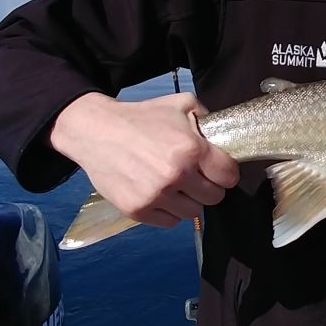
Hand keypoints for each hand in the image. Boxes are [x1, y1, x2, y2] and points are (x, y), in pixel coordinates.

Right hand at [47, 91, 240, 227]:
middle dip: (208, 186)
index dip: (225, 172)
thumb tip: (223, 138)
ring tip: (175, 184)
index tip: (216, 169)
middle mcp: (176, 175)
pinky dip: (168, 211)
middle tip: (194, 176)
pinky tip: (159, 193)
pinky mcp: (138, 210)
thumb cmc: (141, 117)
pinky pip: (169, 222)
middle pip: (214, 198)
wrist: (96, 131)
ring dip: (188, 200)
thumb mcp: (181, 103)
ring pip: (193, 213)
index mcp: (191, 149)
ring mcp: (156, 196)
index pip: (229, 177)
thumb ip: (207, 119)